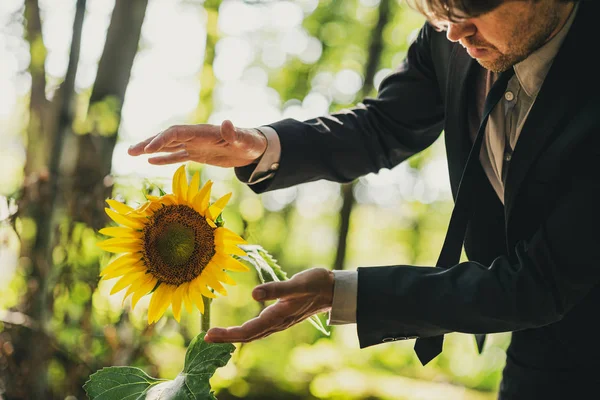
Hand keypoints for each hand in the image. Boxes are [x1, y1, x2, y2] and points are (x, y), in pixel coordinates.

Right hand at [127, 119, 267, 166]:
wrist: (254, 147)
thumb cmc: (250, 142)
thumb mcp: (244, 139)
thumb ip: (233, 133)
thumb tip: (227, 123)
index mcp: (202, 132)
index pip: (177, 133)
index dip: (162, 140)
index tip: (148, 150)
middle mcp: (195, 137)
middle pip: (167, 138)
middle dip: (149, 143)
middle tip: (130, 151)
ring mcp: (195, 145)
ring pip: (168, 146)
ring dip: (150, 149)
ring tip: (131, 153)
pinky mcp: (198, 154)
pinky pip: (177, 155)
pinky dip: (164, 158)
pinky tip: (149, 162)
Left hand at [204, 267, 333, 342]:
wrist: (334, 290)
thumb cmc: (316, 283)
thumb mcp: (298, 283)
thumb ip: (276, 289)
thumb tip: (253, 294)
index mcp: (279, 315)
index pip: (249, 330)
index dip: (228, 334)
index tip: (210, 334)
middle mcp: (278, 322)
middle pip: (248, 335)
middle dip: (226, 338)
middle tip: (206, 337)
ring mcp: (280, 321)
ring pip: (254, 333)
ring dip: (234, 336)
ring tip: (216, 335)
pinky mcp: (282, 317)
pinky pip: (260, 329)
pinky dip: (246, 332)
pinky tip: (239, 331)